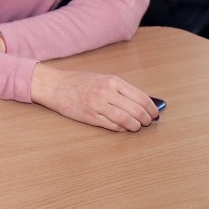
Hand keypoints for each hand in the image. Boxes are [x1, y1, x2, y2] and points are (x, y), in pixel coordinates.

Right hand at [30, 64, 158, 131]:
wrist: (54, 85)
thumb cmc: (78, 82)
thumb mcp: (102, 79)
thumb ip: (120, 89)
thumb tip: (143, 103)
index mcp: (112, 81)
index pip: (141, 98)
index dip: (152, 109)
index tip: (155, 114)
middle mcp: (107, 92)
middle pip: (137, 111)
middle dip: (146, 120)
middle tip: (147, 123)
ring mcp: (98, 105)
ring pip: (127, 121)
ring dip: (136, 127)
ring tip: (136, 127)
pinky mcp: (90, 117)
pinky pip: (113, 127)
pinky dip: (122, 129)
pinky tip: (122, 127)